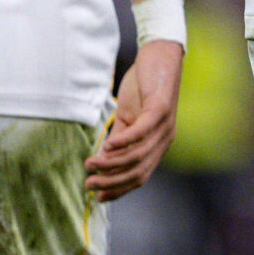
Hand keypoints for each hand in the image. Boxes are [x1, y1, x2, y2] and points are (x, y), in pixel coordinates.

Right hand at [87, 38, 181, 199]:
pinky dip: (124, 142)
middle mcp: (164, 140)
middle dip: (112, 182)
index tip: (98, 198)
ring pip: (138, 155)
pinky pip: (142, 132)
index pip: (140, 176)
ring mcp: (165, 126)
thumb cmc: (143, 87)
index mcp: (157, 145)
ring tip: (91, 164)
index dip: (119, 190)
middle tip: (89, 184)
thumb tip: (102, 161)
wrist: (158, 57)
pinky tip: (107, 146)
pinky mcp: (161, 109)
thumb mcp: (128, 117)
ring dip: (112, 163)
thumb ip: (119, 139)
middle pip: (139, 172)